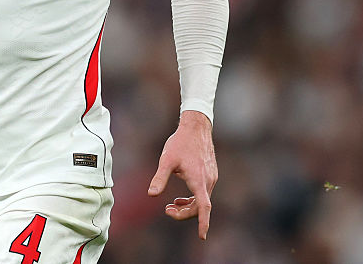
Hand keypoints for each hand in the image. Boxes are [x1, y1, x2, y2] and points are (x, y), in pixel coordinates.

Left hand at [147, 110, 217, 238]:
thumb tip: (151, 195)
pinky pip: (204, 192)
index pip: (204, 207)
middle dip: (184, 213)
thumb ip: (160, 178)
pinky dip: (193, 198)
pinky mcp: (211, 173)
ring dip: (188, 206)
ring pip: (203, 200)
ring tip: (171, 205)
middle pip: (200, 206)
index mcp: (199, 179)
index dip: (203, 222)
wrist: (196, 126)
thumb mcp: (167, 160)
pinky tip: (180, 197)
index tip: (202, 236)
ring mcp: (212, 177)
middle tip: (166, 210)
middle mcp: (208, 180)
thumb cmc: (180, 142)